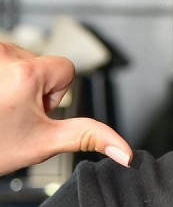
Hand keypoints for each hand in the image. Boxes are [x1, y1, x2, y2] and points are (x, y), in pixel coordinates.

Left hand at [0, 41, 131, 176]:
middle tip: (11, 116)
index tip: (33, 114)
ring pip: (17, 63)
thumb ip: (88, 137)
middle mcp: (5, 53)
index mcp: (27, 72)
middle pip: (40, 66)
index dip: (56, 96)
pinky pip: (2, 63)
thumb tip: (126, 152)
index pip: (66, 70)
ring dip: (12, 85)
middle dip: (32, 91)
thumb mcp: (43, 143)